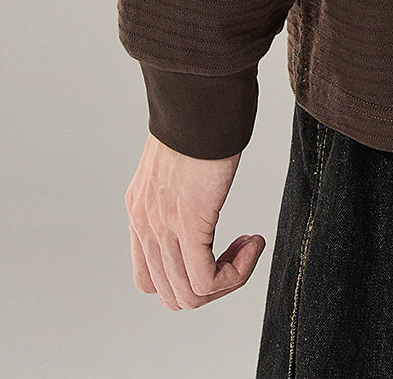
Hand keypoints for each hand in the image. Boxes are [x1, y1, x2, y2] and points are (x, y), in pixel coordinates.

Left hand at [125, 132, 266, 310]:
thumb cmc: (201, 118)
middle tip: (239, 252)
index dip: (188, 277)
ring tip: (248, 248)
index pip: (150, 279)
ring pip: (189, 295)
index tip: (218, 249)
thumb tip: (201, 197)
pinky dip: (235, 274)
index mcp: (139, 211)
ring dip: (227, 281)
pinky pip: (206, 280)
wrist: (202, 97)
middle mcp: (144, 225)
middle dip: (212, 285)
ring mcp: (162, 228)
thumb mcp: (180, 161)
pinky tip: (253, 243)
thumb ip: (178, 188)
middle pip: (171, 294)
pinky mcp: (188, 224)